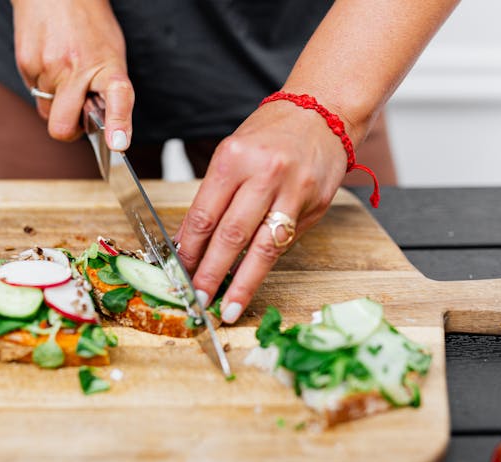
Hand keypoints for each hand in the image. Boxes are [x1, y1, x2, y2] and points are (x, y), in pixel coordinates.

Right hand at [11, 0, 133, 149]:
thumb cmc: (89, 25)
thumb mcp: (112, 55)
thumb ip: (108, 91)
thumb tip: (105, 128)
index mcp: (107, 66)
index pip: (118, 97)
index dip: (118, 123)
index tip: (118, 143)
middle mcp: (77, 69)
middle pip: (62, 127)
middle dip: (68, 129)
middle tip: (77, 112)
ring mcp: (48, 68)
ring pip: (47, 112)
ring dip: (56, 102)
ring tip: (65, 73)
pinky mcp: (26, 64)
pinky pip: (33, 93)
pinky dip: (42, 86)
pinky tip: (50, 63)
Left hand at [176, 99, 348, 322]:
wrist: (321, 114)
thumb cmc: (269, 134)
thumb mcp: (231, 155)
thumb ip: (213, 198)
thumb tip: (190, 242)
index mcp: (235, 158)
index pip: (205, 215)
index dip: (190, 250)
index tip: (179, 272)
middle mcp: (265, 174)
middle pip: (231, 235)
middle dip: (211, 273)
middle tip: (197, 299)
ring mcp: (295, 192)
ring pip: (263, 248)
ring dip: (242, 283)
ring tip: (227, 307)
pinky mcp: (316, 206)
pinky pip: (285, 243)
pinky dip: (265, 265)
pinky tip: (251, 281)